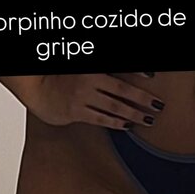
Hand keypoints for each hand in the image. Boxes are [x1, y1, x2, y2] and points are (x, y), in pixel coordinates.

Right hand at [27, 72, 164, 129]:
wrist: (37, 87)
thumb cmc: (63, 75)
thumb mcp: (85, 68)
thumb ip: (106, 71)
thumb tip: (137, 71)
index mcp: (92, 67)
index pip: (120, 68)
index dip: (137, 71)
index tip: (152, 75)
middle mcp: (88, 81)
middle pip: (121, 91)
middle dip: (142, 99)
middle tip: (157, 105)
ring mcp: (81, 97)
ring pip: (113, 107)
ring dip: (132, 114)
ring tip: (146, 119)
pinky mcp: (75, 112)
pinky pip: (99, 119)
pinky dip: (114, 122)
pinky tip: (126, 125)